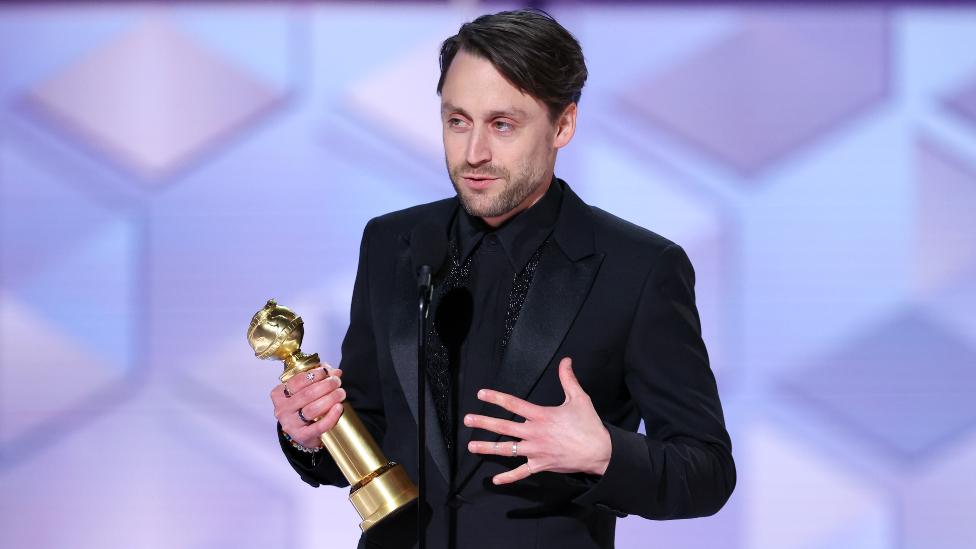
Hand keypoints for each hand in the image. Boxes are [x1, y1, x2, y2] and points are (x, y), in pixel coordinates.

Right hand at [270, 365, 345, 448]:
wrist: (304, 432)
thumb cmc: (303, 406)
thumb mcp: (306, 389)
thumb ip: (320, 377)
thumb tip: (336, 372)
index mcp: (279, 394)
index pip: (297, 381)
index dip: (314, 374)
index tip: (326, 371)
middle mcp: (282, 409)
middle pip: (307, 394)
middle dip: (326, 385)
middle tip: (337, 382)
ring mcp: (290, 424)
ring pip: (313, 409)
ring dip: (330, 398)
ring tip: (341, 393)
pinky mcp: (302, 436)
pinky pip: (319, 426)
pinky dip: (331, 416)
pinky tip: (339, 407)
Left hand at [465, 357, 611, 484]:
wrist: (600, 452)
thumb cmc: (589, 425)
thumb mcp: (579, 398)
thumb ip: (568, 379)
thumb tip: (565, 361)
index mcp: (541, 416)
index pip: (514, 404)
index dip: (496, 398)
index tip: (481, 394)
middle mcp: (535, 433)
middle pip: (504, 427)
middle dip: (484, 423)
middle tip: (467, 420)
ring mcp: (536, 451)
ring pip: (507, 450)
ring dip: (488, 448)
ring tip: (472, 446)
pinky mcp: (541, 465)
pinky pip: (521, 473)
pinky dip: (508, 477)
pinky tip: (495, 480)